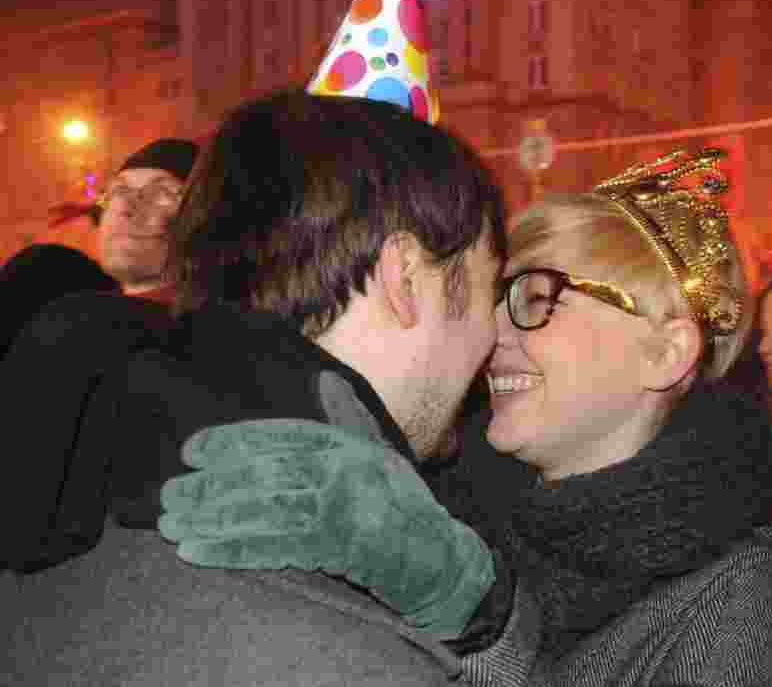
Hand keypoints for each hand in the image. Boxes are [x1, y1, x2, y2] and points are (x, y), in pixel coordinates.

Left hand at [159, 419, 494, 637]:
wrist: (438, 555)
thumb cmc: (404, 503)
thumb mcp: (380, 450)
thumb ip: (348, 417)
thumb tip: (326, 378)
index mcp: (347, 444)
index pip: (282, 436)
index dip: (234, 440)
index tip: (193, 449)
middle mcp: (343, 469)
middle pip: (265, 472)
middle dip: (213, 484)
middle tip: (170, 494)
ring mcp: (341, 507)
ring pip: (263, 508)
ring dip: (212, 517)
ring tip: (173, 523)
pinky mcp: (338, 545)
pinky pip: (275, 546)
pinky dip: (231, 548)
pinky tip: (197, 551)